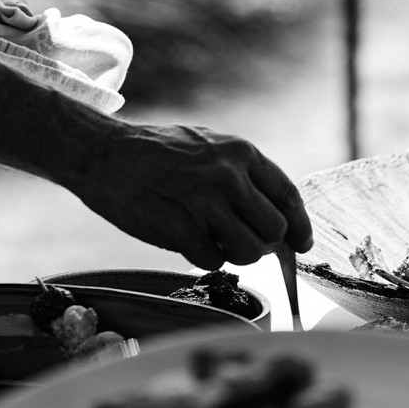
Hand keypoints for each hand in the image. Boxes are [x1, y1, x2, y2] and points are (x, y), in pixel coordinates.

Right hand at [77, 121, 311, 269]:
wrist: (106, 155)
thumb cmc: (156, 152)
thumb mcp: (208, 146)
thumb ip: (241, 174)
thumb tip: (274, 213)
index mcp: (241, 153)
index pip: (288, 196)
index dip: (300, 226)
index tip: (302, 245)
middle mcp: (230, 177)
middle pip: (274, 230)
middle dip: (264, 243)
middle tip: (243, 239)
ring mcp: (207, 205)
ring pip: (250, 252)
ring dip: (236, 253)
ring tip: (214, 239)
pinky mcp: (183, 230)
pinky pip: (214, 261)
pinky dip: (206, 257)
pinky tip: (188, 239)